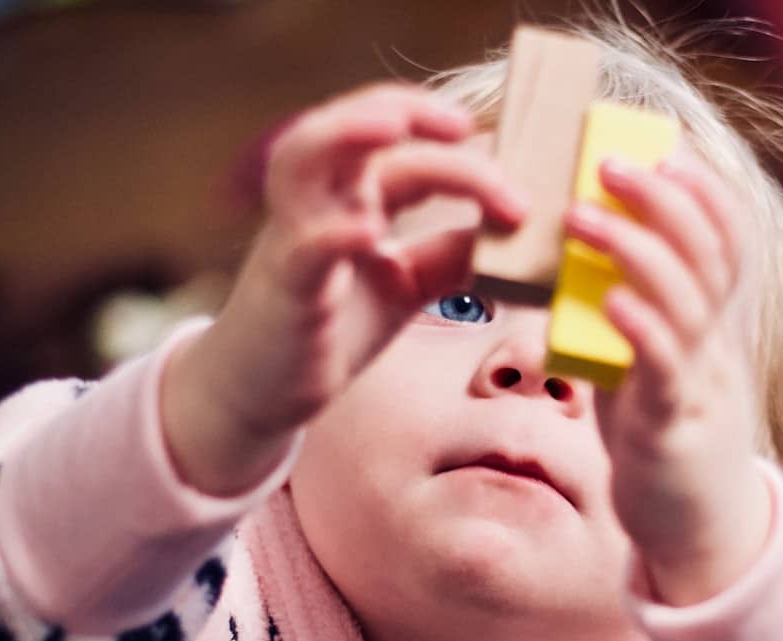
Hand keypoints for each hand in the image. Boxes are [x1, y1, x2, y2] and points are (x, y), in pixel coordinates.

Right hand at [164, 83, 525, 493]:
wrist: (264, 389)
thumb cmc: (335, 326)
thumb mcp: (408, 283)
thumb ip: (453, 254)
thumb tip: (517, 231)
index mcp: (350, 195)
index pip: (398, 143)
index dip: (448, 138)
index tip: (501, 148)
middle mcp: (317, 203)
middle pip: (347, 126)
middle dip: (401, 108)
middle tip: (461, 123)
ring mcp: (294, 239)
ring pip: (300, 159)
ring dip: (345, 132)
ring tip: (395, 126)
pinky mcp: (286, 288)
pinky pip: (302, 249)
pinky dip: (333, 233)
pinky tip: (369, 232)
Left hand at [563, 149, 772, 605]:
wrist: (692, 532)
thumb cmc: (660, 439)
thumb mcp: (646, 366)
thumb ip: (626, 316)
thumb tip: (576, 262)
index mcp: (710, 327)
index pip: (726, 242)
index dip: (703, 191)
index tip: (665, 148)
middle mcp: (715, 347)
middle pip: (707, 256)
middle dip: (663, 199)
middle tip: (610, 161)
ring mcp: (699, 386)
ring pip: (685, 303)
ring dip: (634, 249)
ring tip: (584, 214)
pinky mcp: (672, 429)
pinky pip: (663, 370)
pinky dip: (639, 328)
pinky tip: (607, 298)